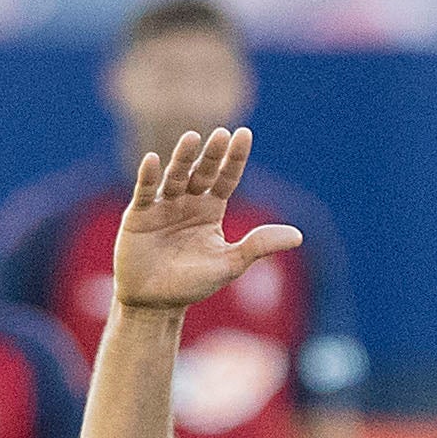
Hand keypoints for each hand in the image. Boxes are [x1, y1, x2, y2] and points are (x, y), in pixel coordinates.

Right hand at [109, 126, 303, 314]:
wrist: (153, 303)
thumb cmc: (191, 283)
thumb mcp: (230, 264)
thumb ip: (259, 246)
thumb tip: (298, 236)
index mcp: (211, 209)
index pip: (226, 178)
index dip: (234, 158)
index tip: (244, 134)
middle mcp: (188, 201)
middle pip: (203, 172)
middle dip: (212, 154)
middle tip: (221, 134)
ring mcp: (163, 205)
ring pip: (175, 176)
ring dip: (182, 158)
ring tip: (192, 137)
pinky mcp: (138, 214)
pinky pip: (145, 192)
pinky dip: (148, 177)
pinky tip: (152, 160)